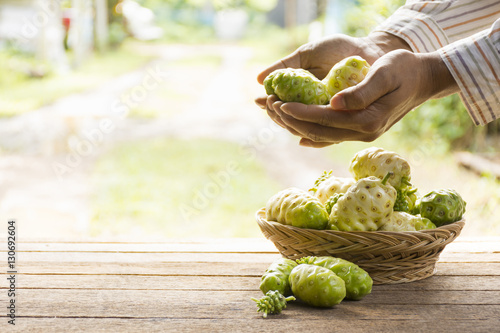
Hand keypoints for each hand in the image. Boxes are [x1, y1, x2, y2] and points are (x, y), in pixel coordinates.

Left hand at [264, 50, 459, 146]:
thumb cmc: (404, 70)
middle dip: (291, 120)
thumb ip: (362, 91)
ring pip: (321, 136)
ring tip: (275, 114)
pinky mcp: (360, 132)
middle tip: (269, 106)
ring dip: (296, 127)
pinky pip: (331, 138)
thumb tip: (334, 103)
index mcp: (368, 120)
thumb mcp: (386, 73)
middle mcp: (363, 133)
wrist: (423, 80)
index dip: (300, 113)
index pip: (325, 119)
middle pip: (319, 132)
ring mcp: (361, 135)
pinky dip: (312, 135)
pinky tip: (298, 135)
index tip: (279, 103)